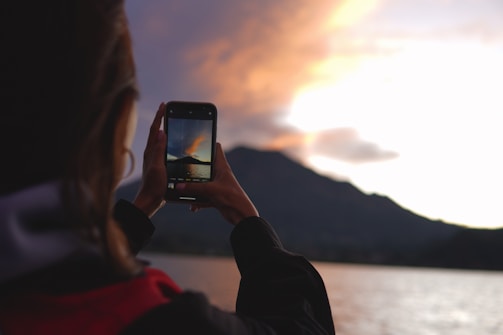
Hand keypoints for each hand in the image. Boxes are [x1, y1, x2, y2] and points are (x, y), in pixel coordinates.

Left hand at [133, 103, 166, 217]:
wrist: (150, 200)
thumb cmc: (154, 185)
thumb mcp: (158, 167)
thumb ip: (159, 150)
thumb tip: (161, 132)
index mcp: (151, 151)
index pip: (156, 129)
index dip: (160, 116)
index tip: (164, 105)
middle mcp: (151, 153)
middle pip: (157, 132)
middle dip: (162, 119)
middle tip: (167, 110)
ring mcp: (155, 159)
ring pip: (160, 140)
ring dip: (165, 129)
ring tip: (171, 122)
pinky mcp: (159, 165)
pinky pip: (163, 149)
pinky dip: (168, 141)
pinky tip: (173, 144)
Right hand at [176, 143, 258, 224]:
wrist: (241, 215)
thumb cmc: (231, 197)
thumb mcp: (210, 190)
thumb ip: (193, 188)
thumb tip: (177, 186)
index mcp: (222, 166)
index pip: (217, 148)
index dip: (208, 142)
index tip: (195, 141)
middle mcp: (219, 174)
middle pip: (205, 165)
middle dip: (194, 166)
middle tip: (181, 164)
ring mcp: (217, 185)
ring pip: (202, 181)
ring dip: (193, 186)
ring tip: (183, 188)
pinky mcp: (215, 196)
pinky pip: (202, 196)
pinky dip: (197, 201)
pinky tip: (193, 207)